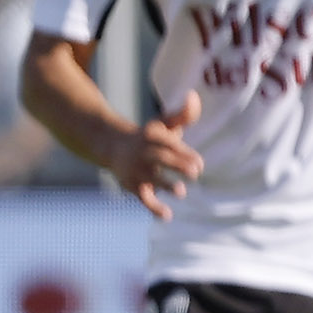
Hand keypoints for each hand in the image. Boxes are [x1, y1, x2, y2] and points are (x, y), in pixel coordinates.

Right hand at [108, 91, 205, 220]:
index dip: (184, 153)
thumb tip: (193, 96)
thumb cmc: (149, 137)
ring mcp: (136, 169)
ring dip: (164, 184)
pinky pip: (142, 198)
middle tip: (195, 173)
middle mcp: (143, 152)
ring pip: (150, 178)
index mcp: (153, 136)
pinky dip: (153, 208)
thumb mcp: (164, 124)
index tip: (200, 164)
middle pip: (160, 159)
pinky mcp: (132, 185)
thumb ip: (182, 115)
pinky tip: (167, 216)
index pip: (168, 143)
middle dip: (177, 165)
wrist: (112, 146)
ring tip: (180, 192)